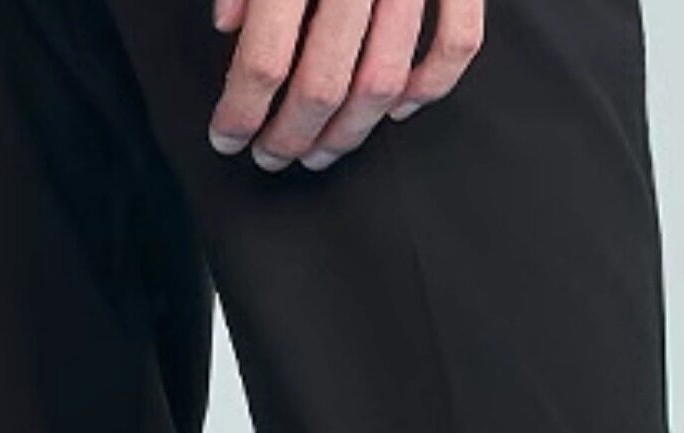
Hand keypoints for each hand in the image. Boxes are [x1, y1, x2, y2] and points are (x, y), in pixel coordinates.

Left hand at [206, 0, 482, 171]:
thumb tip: (227, 26)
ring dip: (349, 131)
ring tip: (321, 151)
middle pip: (321, 86)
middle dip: (290, 136)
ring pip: (384, 80)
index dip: (240, 113)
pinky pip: (456, 43)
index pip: (264, 61)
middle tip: (270, 156)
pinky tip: (399, 110)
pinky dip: (430, 85)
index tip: (226, 138)